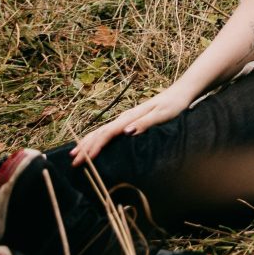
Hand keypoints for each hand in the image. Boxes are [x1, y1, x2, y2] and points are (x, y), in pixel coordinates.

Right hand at [70, 84, 195, 165]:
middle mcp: (124, 117)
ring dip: (87, 142)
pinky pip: (107, 130)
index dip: (94, 147)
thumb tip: (125, 132)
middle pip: (99, 133)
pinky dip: (96, 138)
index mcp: (129, 117)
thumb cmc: (174, 105)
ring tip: (75, 154)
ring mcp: (125, 118)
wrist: (180, 93)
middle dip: (85, 147)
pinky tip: (92, 143)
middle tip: (73, 162)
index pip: (107, 134)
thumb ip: (145, 123)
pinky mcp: (129, 120)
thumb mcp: (162, 115)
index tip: (84, 159)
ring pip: (101, 131)